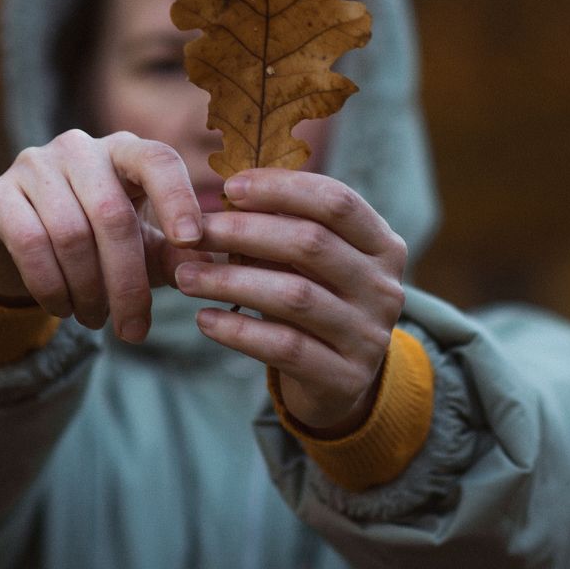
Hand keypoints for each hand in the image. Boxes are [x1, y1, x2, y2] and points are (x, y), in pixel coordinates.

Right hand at [0, 130, 210, 340]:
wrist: (20, 237)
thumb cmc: (99, 237)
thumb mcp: (143, 242)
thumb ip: (175, 252)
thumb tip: (210, 270)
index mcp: (126, 150)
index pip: (157, 160)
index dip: (178, 198)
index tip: (192, 242)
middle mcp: (80, 147)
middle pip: (112, 216)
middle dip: (127, 283)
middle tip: (134, 331)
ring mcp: (35, 165)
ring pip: (71, 235)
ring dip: (88, 291)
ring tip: (98, 320)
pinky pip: (31, 245)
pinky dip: (52, 287)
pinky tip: (63, 309)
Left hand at [175, 168, 406, 435]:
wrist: (340, 381)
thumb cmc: (316, 300)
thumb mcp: (311, 262)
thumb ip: (284, 227)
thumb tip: (228, 195)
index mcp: (383, 246)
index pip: (336, 201)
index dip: (282, 188)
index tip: (229, 187)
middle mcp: (384, 287)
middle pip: (311, 243)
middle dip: (243, 231)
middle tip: (193, 232)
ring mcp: (369, 335)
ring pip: (294, 296)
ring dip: (231, 281)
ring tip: (185, 276)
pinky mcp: (346, 378)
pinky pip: (284, 347)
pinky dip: (238, 331)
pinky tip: (204, 319)